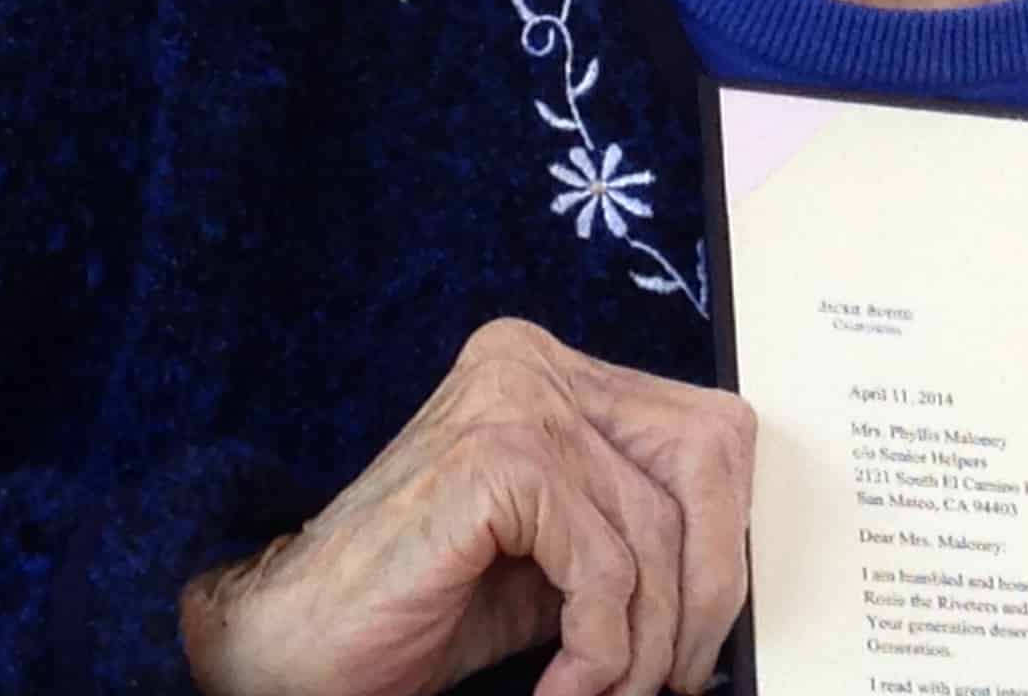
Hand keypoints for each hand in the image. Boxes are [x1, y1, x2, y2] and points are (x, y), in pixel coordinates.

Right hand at [180, 320, 756, 695]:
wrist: (289, 648)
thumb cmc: (419, 610)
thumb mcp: (560, 560)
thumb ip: (637, 535)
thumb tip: (738, 579)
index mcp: (559, 373)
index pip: (710, 433)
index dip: (729, 539)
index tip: (706, 632)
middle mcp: (537, 364)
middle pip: (708, 461)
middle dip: (708, 588)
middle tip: (673, 677)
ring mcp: (515, 398)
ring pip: (657, 531)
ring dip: (645, 645)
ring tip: (601, 695)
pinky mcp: (495, 456)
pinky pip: (604, 567)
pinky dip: (599, 650)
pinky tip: (562, 691)